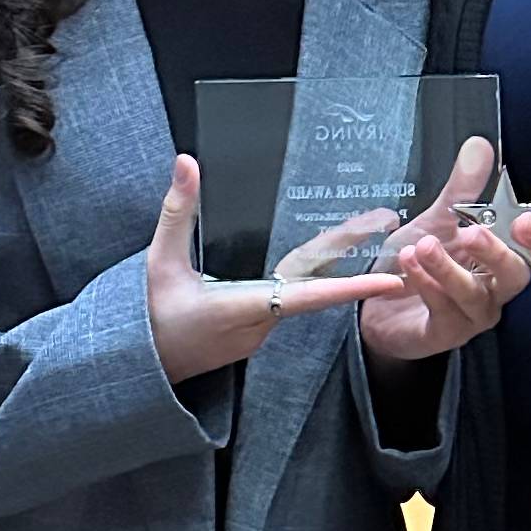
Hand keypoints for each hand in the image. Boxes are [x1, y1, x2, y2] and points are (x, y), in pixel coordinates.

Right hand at [142, 153, 399, 387]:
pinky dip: (312, 279)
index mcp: (243, 308)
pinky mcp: (253, 330)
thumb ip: (176, 212)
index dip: (352, 288)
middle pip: (316, 285)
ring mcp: (259, 330)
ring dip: (335, 266)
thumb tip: (186, 164)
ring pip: (305, 293)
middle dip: (354, 254)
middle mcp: (260, 323)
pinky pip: (290, 300)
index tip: (390, 281)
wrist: (139, 366)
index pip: (309, 296)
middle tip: (389, 222)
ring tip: (365, 230)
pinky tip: (324, 259)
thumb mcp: (158, 261)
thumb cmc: (147, 317)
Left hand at [355, 137, 530, 367]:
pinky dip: (428, 286)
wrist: (378, 300)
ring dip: (449, 269)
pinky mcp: (444, 334)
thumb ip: (463, 189)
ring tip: (423, 246)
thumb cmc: (419, 260)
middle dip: (498, 254)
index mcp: (504, 258)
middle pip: (517, 277)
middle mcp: (496, 289)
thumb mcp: (438, 219)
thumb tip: (480, 145)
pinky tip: (410, 264)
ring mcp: (472, 315)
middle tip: (473, 233)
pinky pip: (444, 313)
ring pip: (476, 296)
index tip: (525, 220)